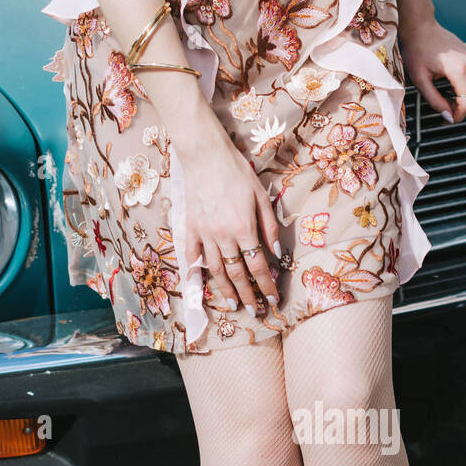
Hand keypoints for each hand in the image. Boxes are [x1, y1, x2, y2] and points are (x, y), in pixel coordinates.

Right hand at [181, 132, 279, 314]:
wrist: (205, 154)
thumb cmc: (237, 172)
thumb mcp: (261, 196)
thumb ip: (269, 225)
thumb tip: (276, 251)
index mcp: (244, 228)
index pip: (258, 266)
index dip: (267, 286)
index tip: (273, 299)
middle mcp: (223, 235)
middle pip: (236, 274)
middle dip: (248, 295)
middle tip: (254, 311)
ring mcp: (204, 233)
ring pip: (214, 269)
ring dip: (224, 290)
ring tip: (232, 303)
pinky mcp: (190, 226)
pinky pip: (193, 253)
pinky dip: (197, 268)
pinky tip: (202, 280)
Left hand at [399, 17, 465, 123]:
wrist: (421, 28)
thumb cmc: (418, 49)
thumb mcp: (420, 80)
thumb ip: (434, 100)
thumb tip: (447, 115)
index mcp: (459, 69)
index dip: (459, 115)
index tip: (448, 119)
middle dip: (462, 108)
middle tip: (446, 110)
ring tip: (450, 99)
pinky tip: (454, 88)